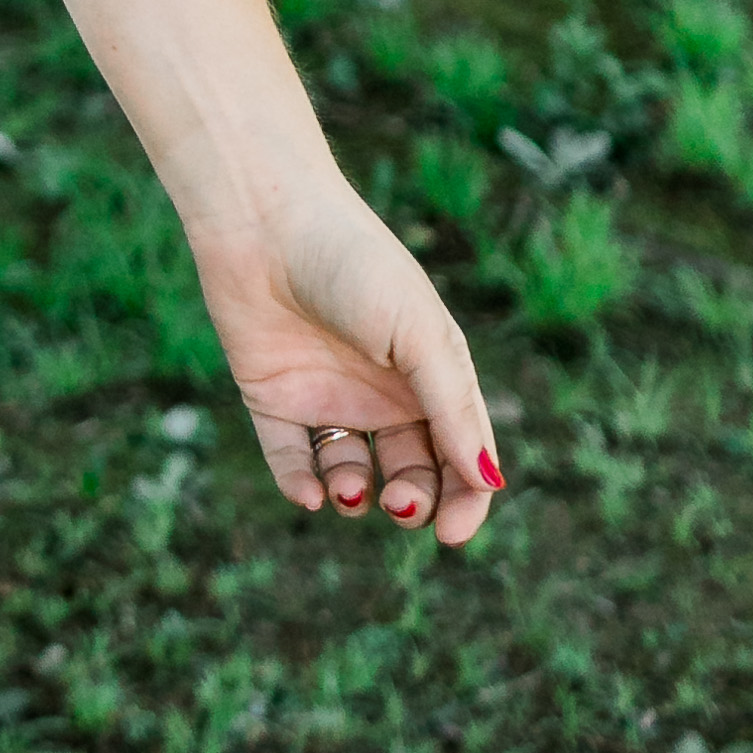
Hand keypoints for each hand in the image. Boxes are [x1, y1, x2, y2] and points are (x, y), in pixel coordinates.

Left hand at [192, 171, 500, 546]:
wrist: (263, 219)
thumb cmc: (355, 266)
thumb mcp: (420, 335)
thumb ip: (453, 411)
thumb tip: (489, 484)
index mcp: (432, 373)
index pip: (463, 454)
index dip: (466, 500)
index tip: (452, 534)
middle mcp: (382, 390)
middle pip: (413, 472)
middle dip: (414, 502)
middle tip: (400, 506)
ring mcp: (327, 395)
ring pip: (353, 472)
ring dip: (357, 495)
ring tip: (353, 490)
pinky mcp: (273, 397)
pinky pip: (292, 458)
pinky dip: (301, 485)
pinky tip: (310, 493)